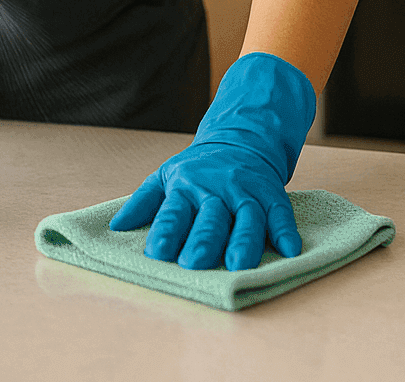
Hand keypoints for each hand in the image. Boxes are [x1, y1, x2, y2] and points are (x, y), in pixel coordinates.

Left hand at [108, 52, 316, 270]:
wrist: (238, 140)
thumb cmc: (195, 170)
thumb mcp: (164, 178)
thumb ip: (142, 203)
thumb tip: (115, 226)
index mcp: (185, 186)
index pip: (174, 211)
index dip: (166, 231)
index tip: (157, 252)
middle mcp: (216, 189)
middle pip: (211, 218)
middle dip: (202, 240)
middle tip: (193, 263)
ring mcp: (246, 192)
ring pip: (247, 218)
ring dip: (244, 241)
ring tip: (238, 264)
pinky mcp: (272, 195)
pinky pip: (281, 213)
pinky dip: (286, 231)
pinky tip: (290, 250)